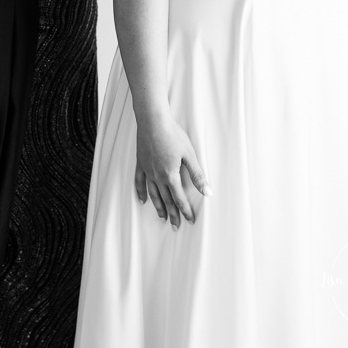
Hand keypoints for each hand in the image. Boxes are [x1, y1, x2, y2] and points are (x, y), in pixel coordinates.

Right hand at [135, 112, 211, 228]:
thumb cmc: (172, 134)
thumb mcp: (189, 154)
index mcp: (171, 175)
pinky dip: (141, 192)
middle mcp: (158, 176)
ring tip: (162, 217)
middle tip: (176, 226)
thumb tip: (207, 191)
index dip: (186, 211)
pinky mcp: (141, 163)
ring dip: (158, 207)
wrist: (153, 121)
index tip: (190, 220)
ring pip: (153, 194)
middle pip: (166, 200)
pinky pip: (139, 182)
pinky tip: (142, 200)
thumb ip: (197, 175)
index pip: (179, 199)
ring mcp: (148, 171)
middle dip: (172, 214)